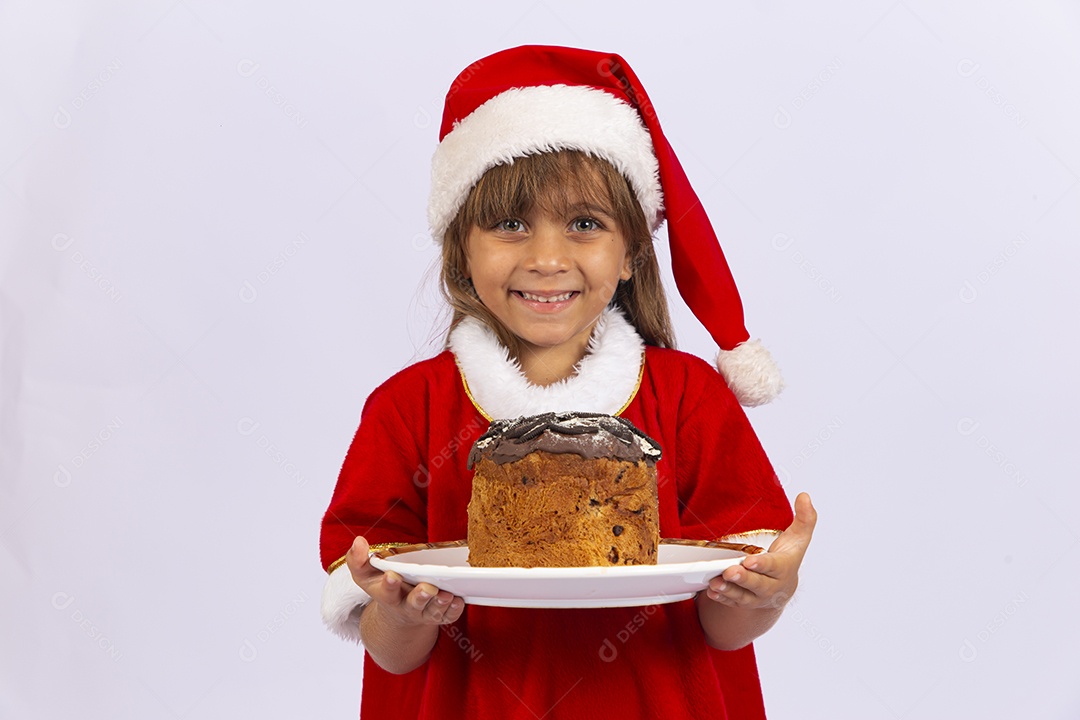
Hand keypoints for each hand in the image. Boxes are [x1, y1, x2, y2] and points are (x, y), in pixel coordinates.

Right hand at [347, 536, 464, 627]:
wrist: (397, 612)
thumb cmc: (382, 586)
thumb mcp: (366, 575)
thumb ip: (357, 560)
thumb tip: (358, 541)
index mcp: (388, 596)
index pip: (387, 592)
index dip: (389, 584)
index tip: (391, 575)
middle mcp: (406, 606)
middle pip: (414, 604)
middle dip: (420, 597)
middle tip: (427, 587)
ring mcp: (424, 612)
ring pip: (433, 612)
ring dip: (440, 604)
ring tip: (446, 594)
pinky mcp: (439, 615)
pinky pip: (448, 616)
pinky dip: (454, 610)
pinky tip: (459, 600)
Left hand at [704, 492, 816, 609]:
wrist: (782, 586)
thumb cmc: (788, 556)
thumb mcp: (798, 539)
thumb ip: (804, 518)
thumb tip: (804, 496)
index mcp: (784, 569)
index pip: (774, 567)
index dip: (763, 564)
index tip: (750, 560)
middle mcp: (771, 586)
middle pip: (757, 585)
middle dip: (744, 579)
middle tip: (730, 571)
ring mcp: (756, 596)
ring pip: (742, 596)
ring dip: (729, 590)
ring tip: (716, 582)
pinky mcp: (742, 601)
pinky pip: (731, 602)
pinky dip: (721, 598)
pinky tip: (712, 591)